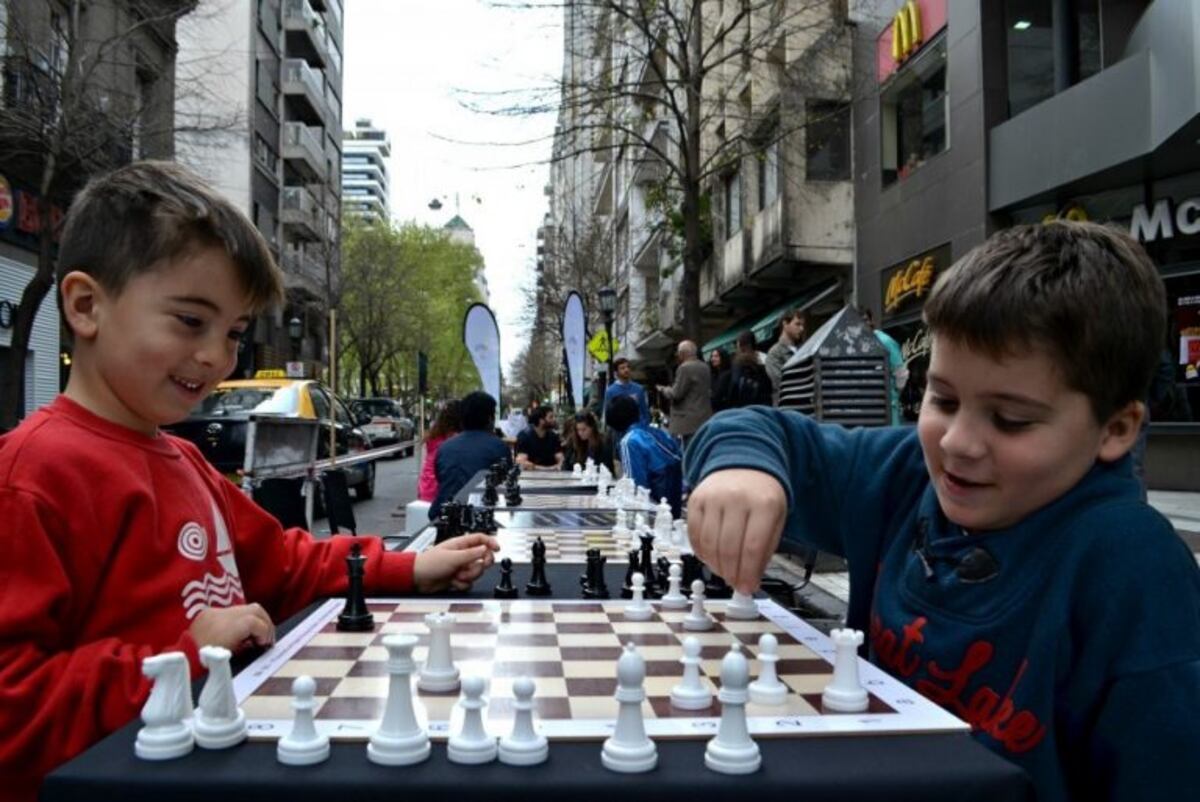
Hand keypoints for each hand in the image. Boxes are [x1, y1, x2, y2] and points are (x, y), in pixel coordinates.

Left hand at [189, 603, 275, 652]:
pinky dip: (240, 620)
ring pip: (245, 608)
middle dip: (265, 622)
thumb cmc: (206, 662)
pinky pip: (231, 612)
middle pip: (255, 610)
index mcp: (230, 628)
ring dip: (254, 619)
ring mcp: (216, 612)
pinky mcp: (209, 612)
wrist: (183, 657)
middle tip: (266, 637)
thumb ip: (249, 646)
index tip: (265, 644)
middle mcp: (224, 615)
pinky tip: (239, 632)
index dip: (265, 633)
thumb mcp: (233, 656)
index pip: (256, 622)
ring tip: (254, 634)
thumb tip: (258, 642)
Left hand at [413, 533, 499, 592]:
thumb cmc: (429, 563)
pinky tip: (453, 581)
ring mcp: (461, 567)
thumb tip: (486, 549)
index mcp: (461, 544)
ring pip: (476, 572)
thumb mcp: (453, 557)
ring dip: (468, 576)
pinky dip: (462, 584)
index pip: (481, 539)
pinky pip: (469, 582)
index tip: (498, 549)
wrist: (417, 578)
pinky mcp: (458, 578)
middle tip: (476, 566)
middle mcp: (463, 555)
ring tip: (457, 575)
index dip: (491, 542)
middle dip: (480, 565)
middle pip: (483, 558)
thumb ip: (471, 554)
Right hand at [686, 469, 786, 593]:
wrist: (743, 463)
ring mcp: (713, 497)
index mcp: (763, 503)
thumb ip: (765, 549)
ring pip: (709, 543)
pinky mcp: (696, 499)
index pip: (752, 547)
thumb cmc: (761, 494)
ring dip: (715, 566)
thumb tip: (750, 580)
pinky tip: (710, 558)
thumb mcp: (776, 518)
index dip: (748, 573)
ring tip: (724, 572)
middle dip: (731, 573)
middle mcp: (736, 498)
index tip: (747, 588)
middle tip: (735, 583)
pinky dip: (701, 552)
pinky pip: (693, 534)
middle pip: (728, 548)